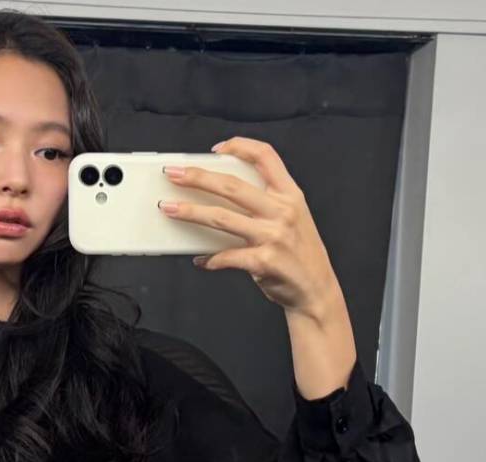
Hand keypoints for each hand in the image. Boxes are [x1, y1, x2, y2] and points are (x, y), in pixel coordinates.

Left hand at [159, 136, 356, 398]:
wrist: (316, 291)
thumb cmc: (298, 253)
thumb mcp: (292, 217)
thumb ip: (265, 201)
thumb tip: (218, 193)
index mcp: (291, 194)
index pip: (266, 156)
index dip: (240, 146)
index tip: (216, 148)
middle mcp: (283, 211)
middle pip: (232, 185)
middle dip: (197, 177)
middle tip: (173, 174)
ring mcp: (273, 235)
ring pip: (221, 217)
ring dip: (190, 212)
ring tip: (169, 209)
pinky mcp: (264, 261)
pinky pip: (226, 256)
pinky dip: (210, 259)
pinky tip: (201, 260)